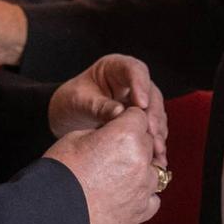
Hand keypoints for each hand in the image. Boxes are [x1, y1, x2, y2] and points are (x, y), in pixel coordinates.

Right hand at [45, 108, 160, 223]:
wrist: (51, 214)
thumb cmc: (58, 172)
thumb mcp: (76, 137)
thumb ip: (104, 131)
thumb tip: (114, 131)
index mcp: (126, 135)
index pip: (139, 116)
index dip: (126, 119)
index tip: (115, 126)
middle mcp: (141, 160)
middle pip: (148, 141)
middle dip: (134, 143)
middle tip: (111, 153)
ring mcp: (144, 188)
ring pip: (154, 169)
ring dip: (140, 169)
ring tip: (116, 176)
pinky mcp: (141, 211)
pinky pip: (153, 198)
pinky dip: (142, 195)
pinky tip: (124, 195)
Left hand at [50, 55, 166, 166]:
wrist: (66, 118)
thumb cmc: (70, 101)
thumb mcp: (79, 101)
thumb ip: (99, 106)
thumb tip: (119, 113)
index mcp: (116, 68)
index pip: (135, 70)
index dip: (141, 86)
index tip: (141, 105)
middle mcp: (132, 82)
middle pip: (151, 93)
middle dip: (152, 114)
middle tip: (151, 132)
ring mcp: (138, 100)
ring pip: (156, 112)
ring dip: (158, 130)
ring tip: (156, 149)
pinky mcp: (141, 118)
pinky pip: (153, 128)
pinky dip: (155, 142)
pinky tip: (157, 156)